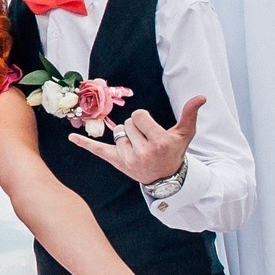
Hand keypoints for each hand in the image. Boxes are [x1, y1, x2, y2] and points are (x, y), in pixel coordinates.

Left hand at [68, 97, 204, 185]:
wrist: (166, 178)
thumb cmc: (174, 151)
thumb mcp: (184, 134)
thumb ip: (190, 114)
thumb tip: (202, 96)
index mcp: (159, 142)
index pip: (139, 115)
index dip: (144, 119)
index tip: (151, 129)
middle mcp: (143, 152)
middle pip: (127, 123)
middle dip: (136, 128)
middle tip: (146, 141)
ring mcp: (128, 159)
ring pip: (117, 133)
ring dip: (126, 136)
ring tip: (139, 148)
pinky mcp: (116, 162)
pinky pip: (98, 150)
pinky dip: (84, 143)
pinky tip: (72, 137)